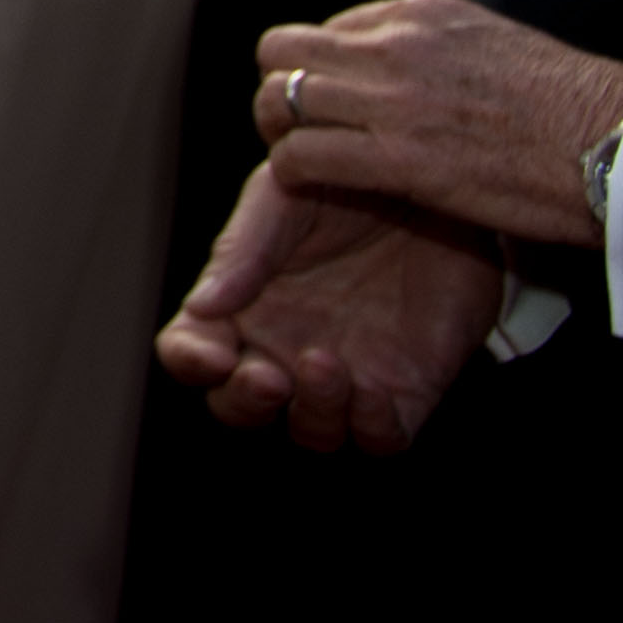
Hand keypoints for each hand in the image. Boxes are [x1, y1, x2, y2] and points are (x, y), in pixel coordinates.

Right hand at [154, 163, 504, 453]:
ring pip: (311, 431)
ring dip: (312, 414)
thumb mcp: (285, 198)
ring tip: (326, 364)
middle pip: (241, 406)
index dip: (190, 360)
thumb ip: (243, 251)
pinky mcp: (405, 390)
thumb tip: (201, 305)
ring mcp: (345, 375)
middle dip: (245, 403)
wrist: (432, 186)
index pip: (190, 349)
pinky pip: (381, 436)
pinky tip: (373, 389)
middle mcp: (284, 347)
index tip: (214, 354)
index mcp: (242, 304)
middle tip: (267, 378)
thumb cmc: (349, 185)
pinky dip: (371, 427)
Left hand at [256, 0, 622, 242]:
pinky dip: (292, 170)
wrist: (611, 144)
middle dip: (279, 86)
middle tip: (295, 123)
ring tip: (298, 155)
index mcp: (418, 13)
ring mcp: (392, 98)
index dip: (323, 68)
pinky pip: (302, 155)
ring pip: (280, 98)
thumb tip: (403, 61)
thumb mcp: (492, 41)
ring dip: (278, 130)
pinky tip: (310, 183)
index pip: (329, 28)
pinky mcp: (398, 157)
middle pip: (282, 49)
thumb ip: (434, 46)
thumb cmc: (569, 106)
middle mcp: (395, 45)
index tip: (335, 100)